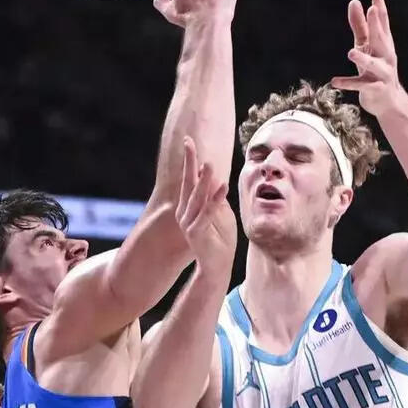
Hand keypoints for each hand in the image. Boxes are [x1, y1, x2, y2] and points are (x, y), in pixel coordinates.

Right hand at [175, 136, 235, 273]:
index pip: (189, 179)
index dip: (190, 160)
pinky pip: (207, 213)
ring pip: (197, 196)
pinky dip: (216, 199)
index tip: (188, 141)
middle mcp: (184, 212)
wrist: (217, 265)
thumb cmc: (220, 238)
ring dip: (204, 179)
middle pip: (187, 182)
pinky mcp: (197, 233)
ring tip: (210, 162)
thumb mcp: (219, 212)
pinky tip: (223, 186)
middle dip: (189, 162)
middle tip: (189, 143)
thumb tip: (215, 178)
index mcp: (188, 206)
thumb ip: (215, 196)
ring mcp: (188, 223)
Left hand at [331, 0, 403, 115]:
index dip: (378, 2)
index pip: (382, 19)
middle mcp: (386, 56)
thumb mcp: (365, 45)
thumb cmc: (374, 69)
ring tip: (351, 52)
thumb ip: (360, 25)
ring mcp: (381, 73)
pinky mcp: (373, 89)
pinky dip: (347, 83)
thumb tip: (354, 1)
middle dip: (377, 25)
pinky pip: (360, 86)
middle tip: (371, 10)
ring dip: (363, 58)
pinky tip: (334, 81)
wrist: (388, 102)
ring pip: (372, 64)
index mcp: (384, 42)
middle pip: (381, 38)